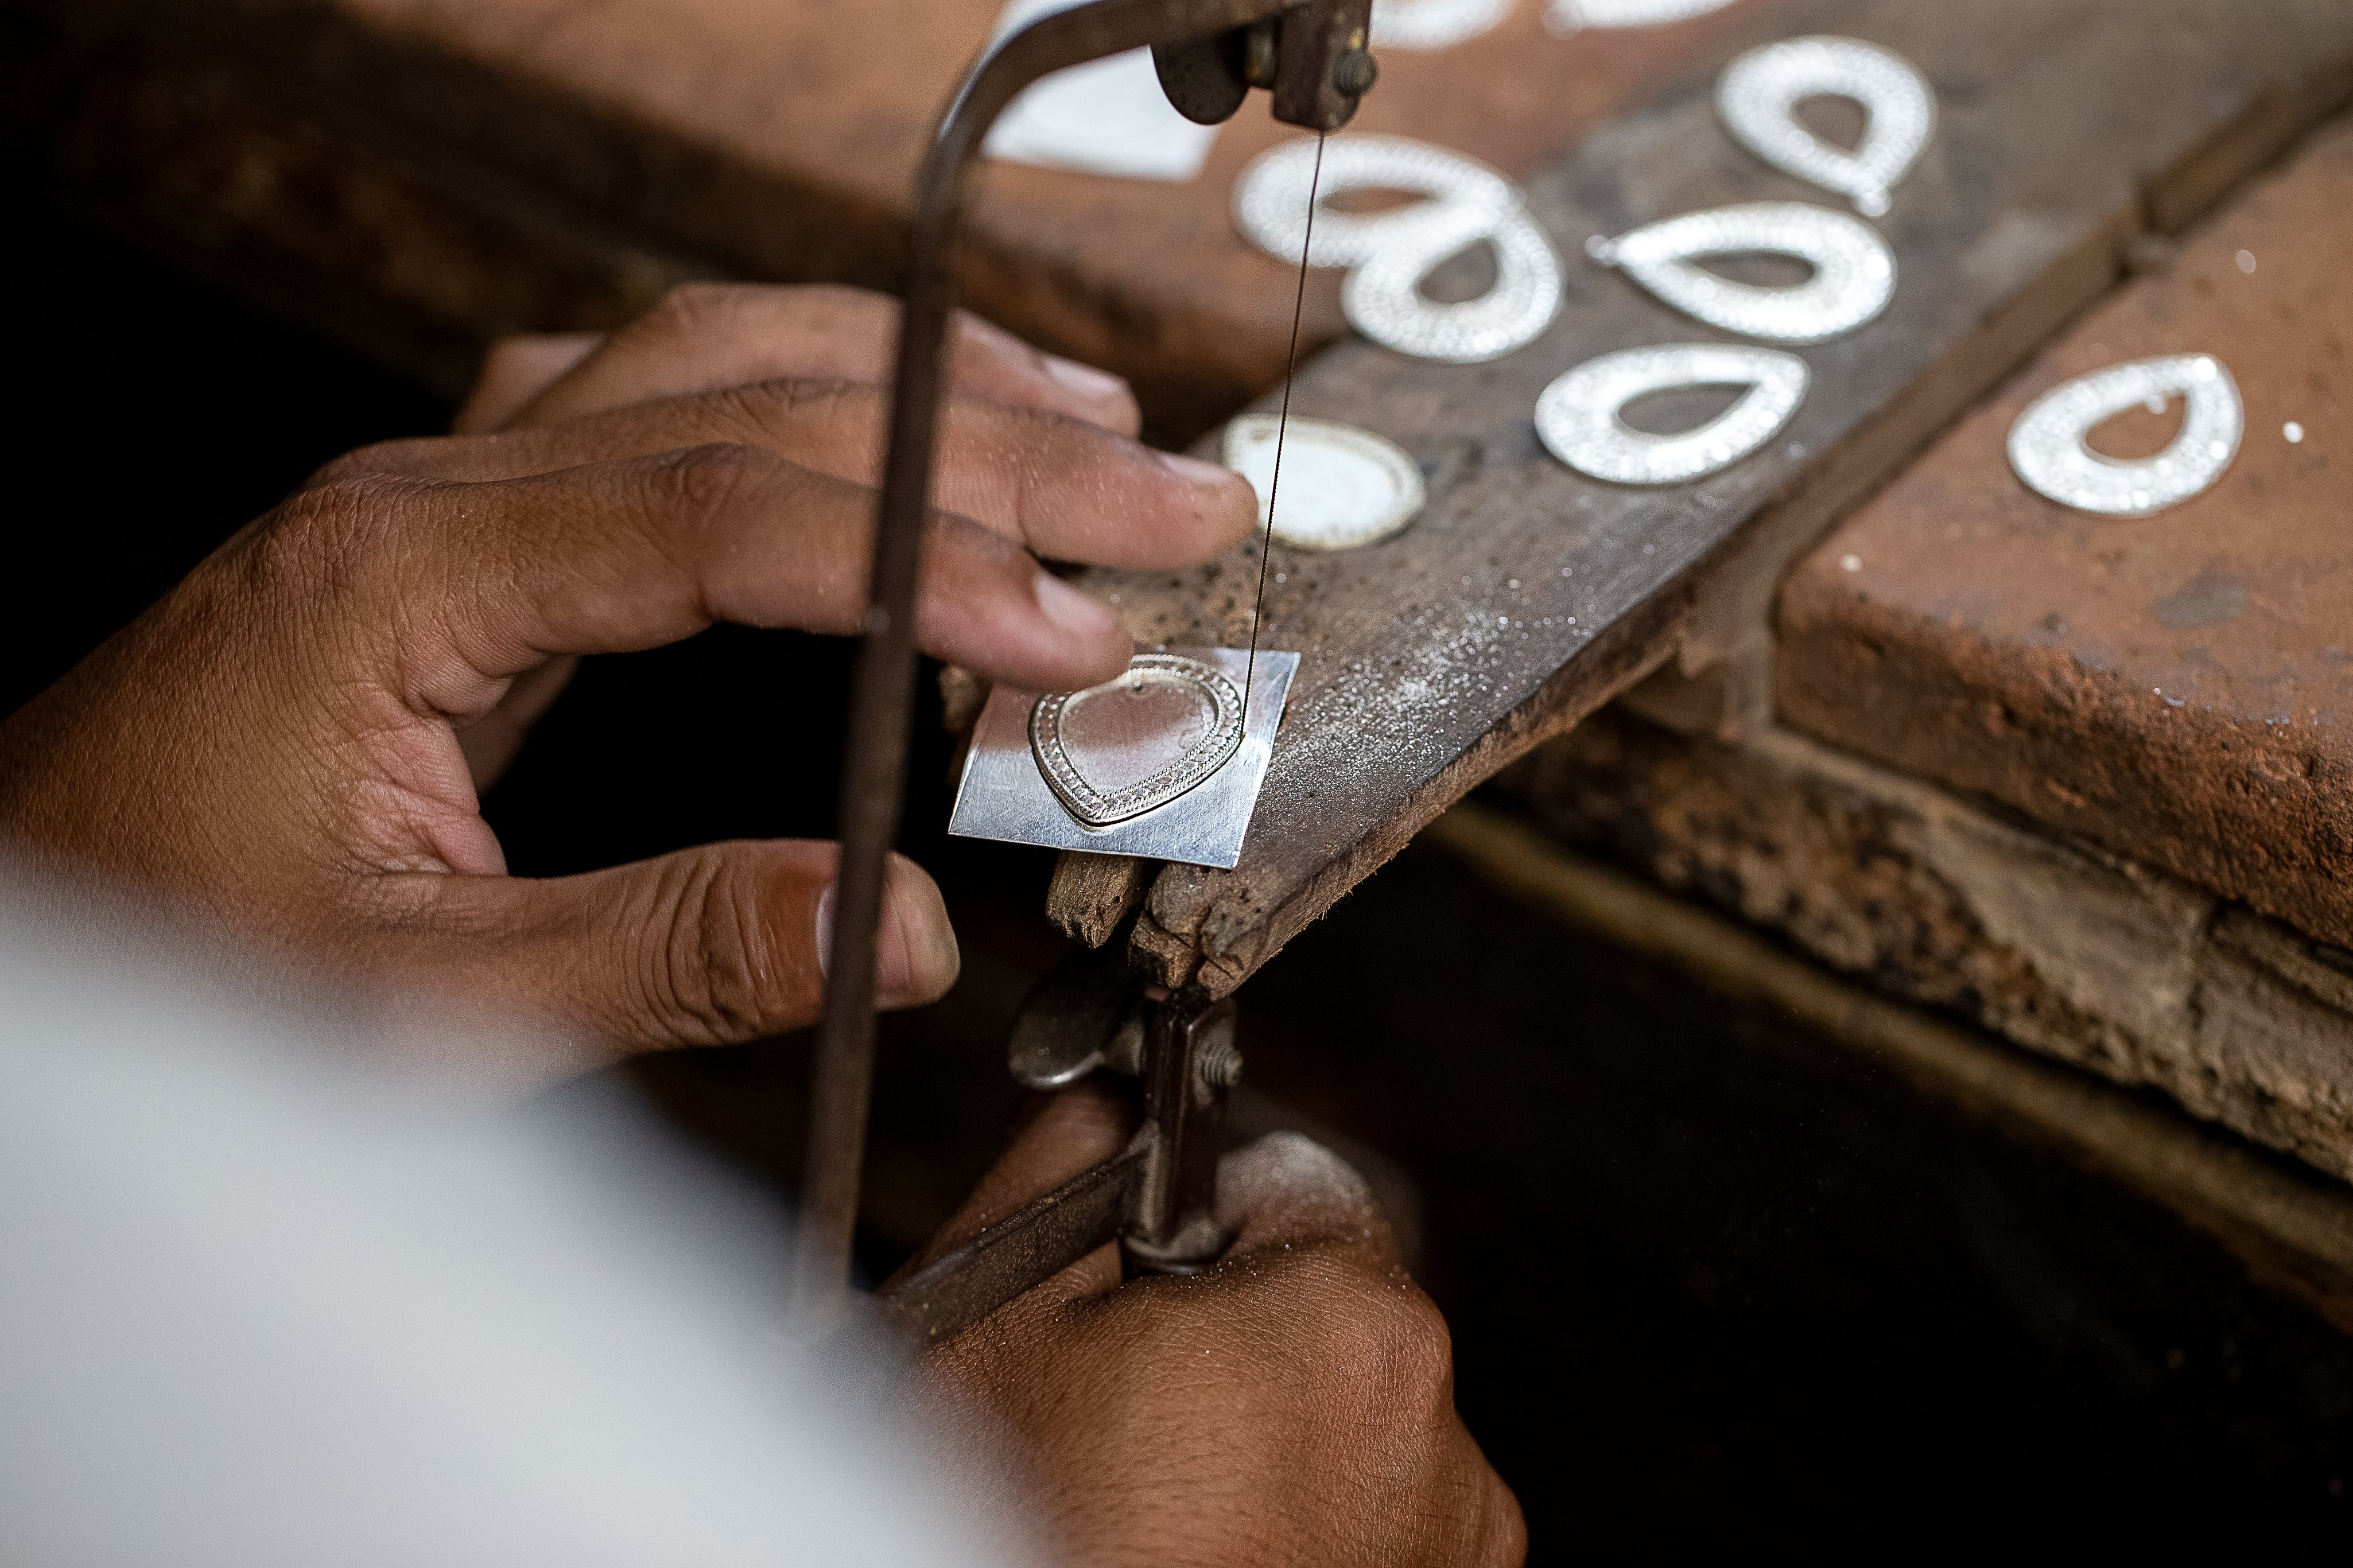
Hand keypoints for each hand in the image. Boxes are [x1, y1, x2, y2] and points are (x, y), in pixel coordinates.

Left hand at [0, 286, 1253, 1088]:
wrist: (21, 900)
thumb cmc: (177, 954)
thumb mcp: (411, 1009)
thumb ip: (657, 959)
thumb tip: (893, 934)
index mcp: (405, 579)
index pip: (722, 521)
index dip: (928, 566)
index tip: (1083, 631)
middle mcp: (432, 488)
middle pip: (755, 397)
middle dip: (992, 446)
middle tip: (1176, 499)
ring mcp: (447, 480)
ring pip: (719, 353)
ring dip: (923, 384)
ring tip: (1097, 430)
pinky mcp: (469, 512)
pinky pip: (666, 387)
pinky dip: (819, 390)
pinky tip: (908, 414)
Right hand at [905, 1087, 1526, 1567]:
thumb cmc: (1011, 1524)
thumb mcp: (997, 1316)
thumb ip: (1070, 1164)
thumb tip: (1112, 1101)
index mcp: (1358, 1330)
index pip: (1292, 1184)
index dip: (1189, 1225)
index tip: (1132, 1281)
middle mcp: (1441, 1445)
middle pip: (1328, 1311)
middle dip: (1233, 1336)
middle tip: (1118, 1410)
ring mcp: (1451, 1560)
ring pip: (1346, 1425)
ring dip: (1267, 1439)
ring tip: (1151, 1502)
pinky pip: (1366, 1527)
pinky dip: (1298, 1530)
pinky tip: (1195, 1551)